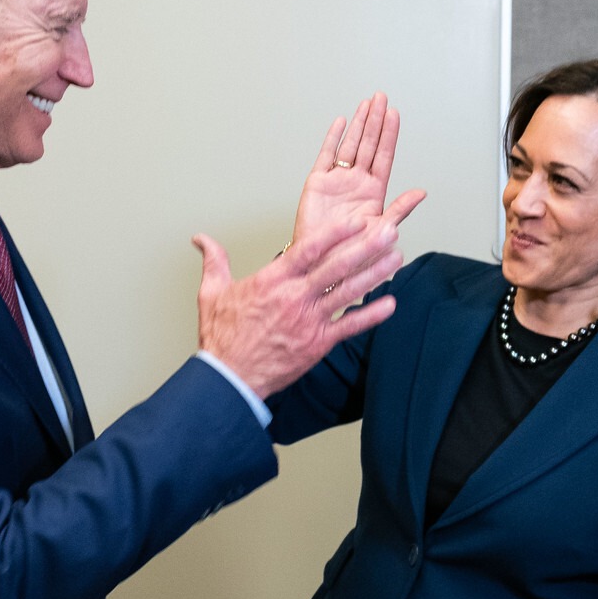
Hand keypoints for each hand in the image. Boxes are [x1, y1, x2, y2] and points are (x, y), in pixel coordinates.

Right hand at [195, 216, 402, 398]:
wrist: (230, 378)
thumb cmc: (222, 337)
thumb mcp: (212, 293)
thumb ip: (214, 261)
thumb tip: (201, 239)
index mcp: (272, 281)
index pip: (307, 249)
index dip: (334, 233)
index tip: (355, 220)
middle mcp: (294, 297)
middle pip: (336, 266)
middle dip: (365, 246)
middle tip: (389, 230)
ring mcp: (308, 320)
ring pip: (347, 292)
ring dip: (374, 273)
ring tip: (396, 256)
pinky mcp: (317, 343)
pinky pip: (349, 326)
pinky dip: (371, 316)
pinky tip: (390, 303)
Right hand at [290, 93, 425, 246]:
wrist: (320, 263)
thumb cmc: (350, 253)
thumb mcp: (380, 231)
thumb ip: (400, 210)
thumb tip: (421, 193)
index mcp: (373, 192)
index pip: (383, 156)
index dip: (389, 134)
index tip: (394, 114)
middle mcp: (356, 182)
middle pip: (368, 144)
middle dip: (375, 120)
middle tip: (381, 98)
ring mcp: (337, 181)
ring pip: (349, 145)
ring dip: (358, 124)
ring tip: (366, 104)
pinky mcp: (317, 183)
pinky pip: (325, 155)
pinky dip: (332, 138)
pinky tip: (340, 123)